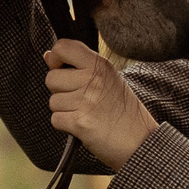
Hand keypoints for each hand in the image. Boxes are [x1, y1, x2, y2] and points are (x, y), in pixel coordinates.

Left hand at [43, 39, 156, 165]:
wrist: (140, 141)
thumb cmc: (124, 111)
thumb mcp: (108, 79)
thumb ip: (79, 66)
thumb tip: (48, 56)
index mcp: (100, 65)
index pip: (63, 47)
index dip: (55, 57)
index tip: (60, 67)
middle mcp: (93, 80)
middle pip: (51, 78)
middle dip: (60, 91)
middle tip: (80, 99)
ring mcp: (86, 101)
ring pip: (52, 101)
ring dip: (64, 110)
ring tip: (85, 113)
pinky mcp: (80, 122)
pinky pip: (55, 119)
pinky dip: (65, 125)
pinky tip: (82, 125)